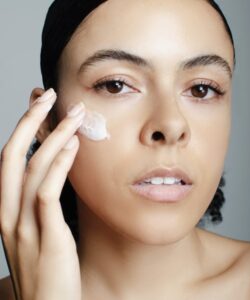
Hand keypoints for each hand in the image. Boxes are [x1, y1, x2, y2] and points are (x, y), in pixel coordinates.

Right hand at [0, 88, 83, 299]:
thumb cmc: (50, 267)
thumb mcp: (41, 229)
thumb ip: (43, 200)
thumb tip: (57, 168)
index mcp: (8, 210)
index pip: (9, 159)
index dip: (23, 129)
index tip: (40, 105)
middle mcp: (9, 214)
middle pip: (12, 155)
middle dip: (29, 120)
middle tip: (49, 94)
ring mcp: (25, 226)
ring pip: (32, 169)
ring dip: (54, 136)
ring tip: (74, 114)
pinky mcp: (47, 237)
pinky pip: (47, 193)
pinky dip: (59, 166)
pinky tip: (74, 147)